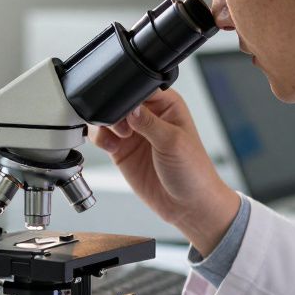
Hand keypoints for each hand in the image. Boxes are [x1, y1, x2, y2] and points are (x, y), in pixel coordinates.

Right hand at [89, 89, 237, 255]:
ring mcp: (133, 133)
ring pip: (106, 118)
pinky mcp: (121, 150)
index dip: (129, 95)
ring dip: (105, 126)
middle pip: (119, 101)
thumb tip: (128, 107)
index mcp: (167, 105)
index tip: (126, 109)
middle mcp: (148, 116)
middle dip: (115, 112)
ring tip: (119, 139)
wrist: (187, 206)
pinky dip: (100, 140)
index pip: (141, 87)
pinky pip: (101, 137)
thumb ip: (148, 122)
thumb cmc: (193, 172)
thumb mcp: (173, 142)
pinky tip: (112, 149)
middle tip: (124, 129)